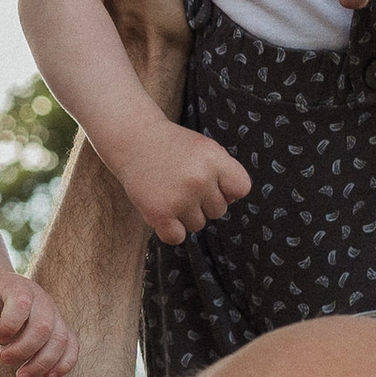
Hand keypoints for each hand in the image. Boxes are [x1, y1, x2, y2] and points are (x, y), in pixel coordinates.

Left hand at [0, 269, 79, 376]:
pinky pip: (72, 346)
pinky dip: (64, 364)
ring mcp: (55, 315)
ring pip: (60, 340)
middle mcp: (42, 301)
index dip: (7, 326)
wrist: (0, 295)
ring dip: (42, 363)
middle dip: (23, 349)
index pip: (22, 305)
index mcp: (21, 288)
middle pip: (43, 327)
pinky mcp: (61, 330)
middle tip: (3, 358)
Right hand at [119, 118, 251, 244]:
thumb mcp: (205, 148)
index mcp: (214, 159)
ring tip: (170, 192)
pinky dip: (171, 230)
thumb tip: (231, 201)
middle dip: (203, 201)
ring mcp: (179, 198)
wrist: (133, 139)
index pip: (242, 188)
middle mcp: (199, 179)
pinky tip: (163, 211)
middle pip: (219, 210)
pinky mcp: (159, 213)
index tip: (212, 181)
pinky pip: (177, 237)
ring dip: (185, 214)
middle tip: (182, 182)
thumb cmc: (173, 146)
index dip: (228, 189)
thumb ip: (225, 171)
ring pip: (198, 224)